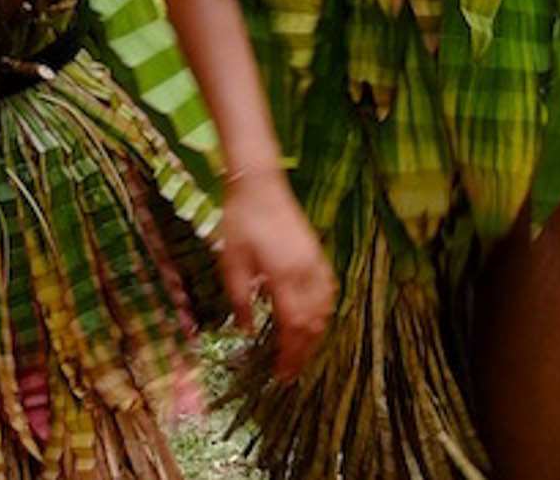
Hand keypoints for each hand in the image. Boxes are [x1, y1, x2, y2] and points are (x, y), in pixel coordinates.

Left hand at [216, 168, 335, 381]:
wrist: (259, 185)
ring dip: (315, 336)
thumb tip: (246, 330)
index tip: (281, 374)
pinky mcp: (318, 256)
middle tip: (290, 371)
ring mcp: (317, 265)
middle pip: (313, 325)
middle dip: (303, 352)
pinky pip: (328, 294)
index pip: (293, 328)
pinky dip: (323, 313)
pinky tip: (314, 320)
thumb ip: (239, 299)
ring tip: (300, 352)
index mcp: (284, 278)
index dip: (289, 355)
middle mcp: (306, 275)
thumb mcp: (231, 263)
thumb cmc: (240, 222)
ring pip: (325, 311)